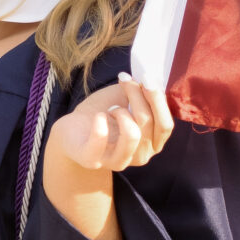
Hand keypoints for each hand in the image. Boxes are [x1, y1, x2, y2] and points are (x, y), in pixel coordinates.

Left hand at [47, 77, 172, 178]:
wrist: (73, 130)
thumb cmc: (104, 113)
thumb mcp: (127, 100)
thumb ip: (142, 93)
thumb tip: (154, 78)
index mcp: (153, 143)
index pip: (165, 126)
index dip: (158, 100)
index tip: (147, 77)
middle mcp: (140, 156)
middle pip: (148, 122)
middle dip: (136, 95)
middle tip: (124, 80)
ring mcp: (118, 162)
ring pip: (132, 133)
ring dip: (120, 112)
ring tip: (111, 109)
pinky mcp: (93, 160)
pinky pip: (101, 136)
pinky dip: (99, 119)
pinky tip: (98, 117)